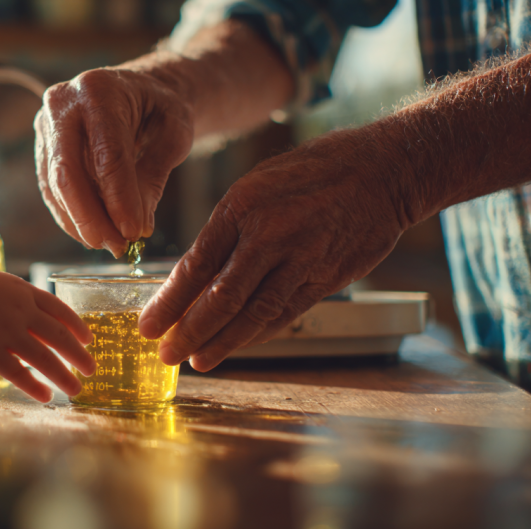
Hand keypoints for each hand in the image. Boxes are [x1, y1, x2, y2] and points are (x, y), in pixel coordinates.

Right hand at [0, 264, 95, 401]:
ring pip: (44, 358)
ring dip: (64, 376)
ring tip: (77, 389)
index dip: (78, 326)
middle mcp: (19, 311)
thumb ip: (15, 299)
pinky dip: (35, 386)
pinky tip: (46, 396)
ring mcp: (4, 331)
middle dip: (79, 355)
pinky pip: (18, 373)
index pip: (60, 310)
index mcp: (22, 291)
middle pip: (60, 336)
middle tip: (92, 369)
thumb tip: (32, 318)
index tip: (90, 340)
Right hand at [34, 67, 193, 255]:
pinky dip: (72, 217)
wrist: (140, 92)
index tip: (134, 232)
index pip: (106, 155)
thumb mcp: (174, 135)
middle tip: (117, 246)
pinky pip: (52, 191)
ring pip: (56, 187)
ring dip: (81, 223)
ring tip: (112, 244)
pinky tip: (93, 233)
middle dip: (91, 217)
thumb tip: (136, 226)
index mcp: (99, 90)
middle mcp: (62, 104)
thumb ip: (153, 177)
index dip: (119, 199)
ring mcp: (47, 126)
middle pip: (68, 173)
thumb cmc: (160, 110)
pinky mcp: (43, 148)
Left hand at [138, 130, 407, 370]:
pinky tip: (238, 346)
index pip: (195, 266)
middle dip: (189, 332)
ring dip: (222, 343)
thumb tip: (195, 273)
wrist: (382, 170)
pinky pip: (284, 314)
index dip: (169, 303)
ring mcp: (300, 260)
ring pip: (253, 314)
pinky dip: (258, 335)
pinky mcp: (326, 279)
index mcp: (242, 207)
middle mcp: (269, 236)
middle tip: (166, 354)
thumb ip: (226, 228)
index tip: (148, 326)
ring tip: (198, 361)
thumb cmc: (313, 171)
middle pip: (220, 298)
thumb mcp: (257, 184)